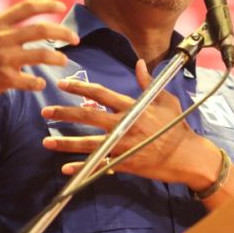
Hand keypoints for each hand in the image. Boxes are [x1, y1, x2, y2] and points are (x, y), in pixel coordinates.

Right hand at [0, 0, 79, 118]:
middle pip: (42, 30)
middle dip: (64, 33)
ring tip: (63, 61)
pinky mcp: (3, 80)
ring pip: (42, 55)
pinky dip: (38, 83)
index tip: (61, 6)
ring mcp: (3, 59)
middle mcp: (1, 39)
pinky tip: (40, 84)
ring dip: (57, 58)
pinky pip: (30, 81)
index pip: (26, 8)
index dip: (47, 4)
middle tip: (76, 38)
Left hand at [41, 59, 219, 190]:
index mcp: (133, 107)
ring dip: (66, 143)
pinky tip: (66, 169)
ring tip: (47, 142)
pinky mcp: (125, 163)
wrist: (188, 155)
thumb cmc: (177, 125)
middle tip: (45, 111)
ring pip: (89, 144)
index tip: (62, 84)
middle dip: (64, 113)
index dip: (80, 87)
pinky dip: (82, 168)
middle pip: (88, 116)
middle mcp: (125, 125)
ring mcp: (123, 146)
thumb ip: (148, 83)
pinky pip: (99, 166)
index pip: (101, 93)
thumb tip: (139, 63)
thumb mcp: (166, 100)